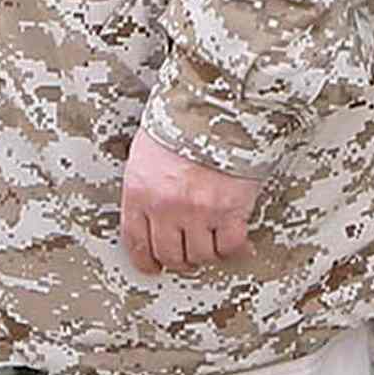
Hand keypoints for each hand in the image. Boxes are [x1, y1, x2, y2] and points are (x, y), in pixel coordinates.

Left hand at [120, 129, 257, 272]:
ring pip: (201, 255)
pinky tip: (237, 244)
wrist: (218, 107)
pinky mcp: (230, 210)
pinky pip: (231, 245)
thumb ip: (146, 186)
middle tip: (187, 257)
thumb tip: (152, 213)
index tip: (153, 267)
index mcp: (139, 192)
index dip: (146, 261)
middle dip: (179, 260)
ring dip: (207, 254)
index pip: (136, 241)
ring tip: (213, 245)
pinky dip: (235, 249)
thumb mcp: (147, 153)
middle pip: (170, 254)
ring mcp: (198, 211)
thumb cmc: (182, 122)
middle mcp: (166, 207)